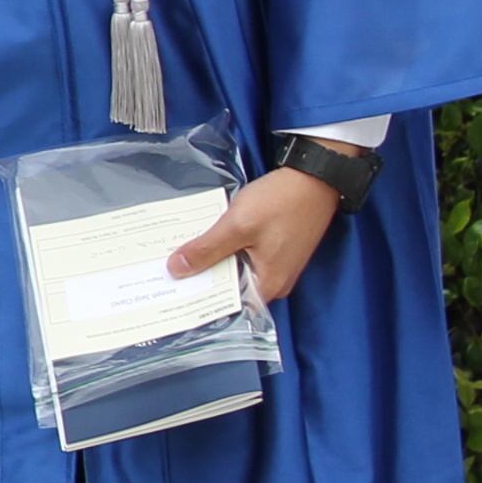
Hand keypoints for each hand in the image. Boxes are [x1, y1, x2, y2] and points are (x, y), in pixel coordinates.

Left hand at [168, 165, 344, 307]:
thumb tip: (176, 270)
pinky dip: (226, 249)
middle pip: (230, 288)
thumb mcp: (237, 226)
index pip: (227, 305)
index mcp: (268, 285)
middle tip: (166, 273)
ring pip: (235, 270)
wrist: (315, 177)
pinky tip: (205, 240)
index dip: (198, 300)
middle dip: (201, 279)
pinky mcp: (276, 249)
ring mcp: (277, 264)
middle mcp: (275, 282)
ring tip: (178, 257)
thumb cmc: (281, 202)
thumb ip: (207, 250)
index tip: (171, 294)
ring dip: (212, 261)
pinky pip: (245, 256)